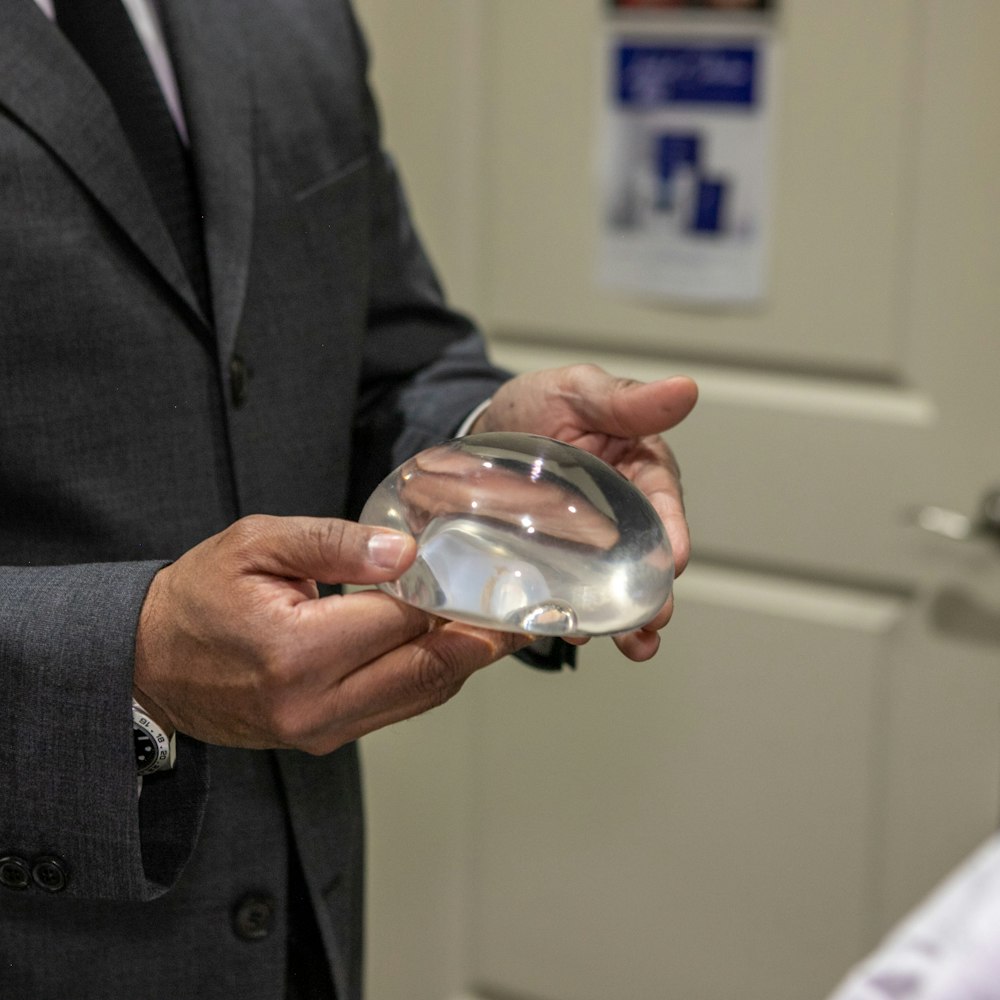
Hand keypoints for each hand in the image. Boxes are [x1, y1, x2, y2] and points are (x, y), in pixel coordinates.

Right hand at [133, 515, 524, 753]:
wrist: (148, 665)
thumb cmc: (197, 598)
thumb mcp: (256, 545)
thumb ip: (333, 543)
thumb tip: (404, 551)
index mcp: (297, 650)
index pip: (404, 620)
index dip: (456, 596)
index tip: (498, 576)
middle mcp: (315, 703)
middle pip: (428, 668)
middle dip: (483, 639)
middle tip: (526, 610)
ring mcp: (321, 731)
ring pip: (420, 696)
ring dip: (465, 662)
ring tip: (502, 626)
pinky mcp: (323, 738)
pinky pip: (397, 710)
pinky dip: (432, 678)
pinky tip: (454, 649)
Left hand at [471, 364, 697, 660]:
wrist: (478, 431)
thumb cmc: (537, 404)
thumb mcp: (578, 391)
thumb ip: (626, 400)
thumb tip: (685, 389)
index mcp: (638, 470)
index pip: (664, 504)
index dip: (673, 531)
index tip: (676, 559)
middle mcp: (620, 515)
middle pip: (645, 559)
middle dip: (654, 594)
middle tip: (654, 622)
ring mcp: (586, 547)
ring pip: (612, 587)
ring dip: (625, 620)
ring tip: (633, 647)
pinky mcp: (553, 566)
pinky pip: (566, 594)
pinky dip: (572, 616)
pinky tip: (571, 634)